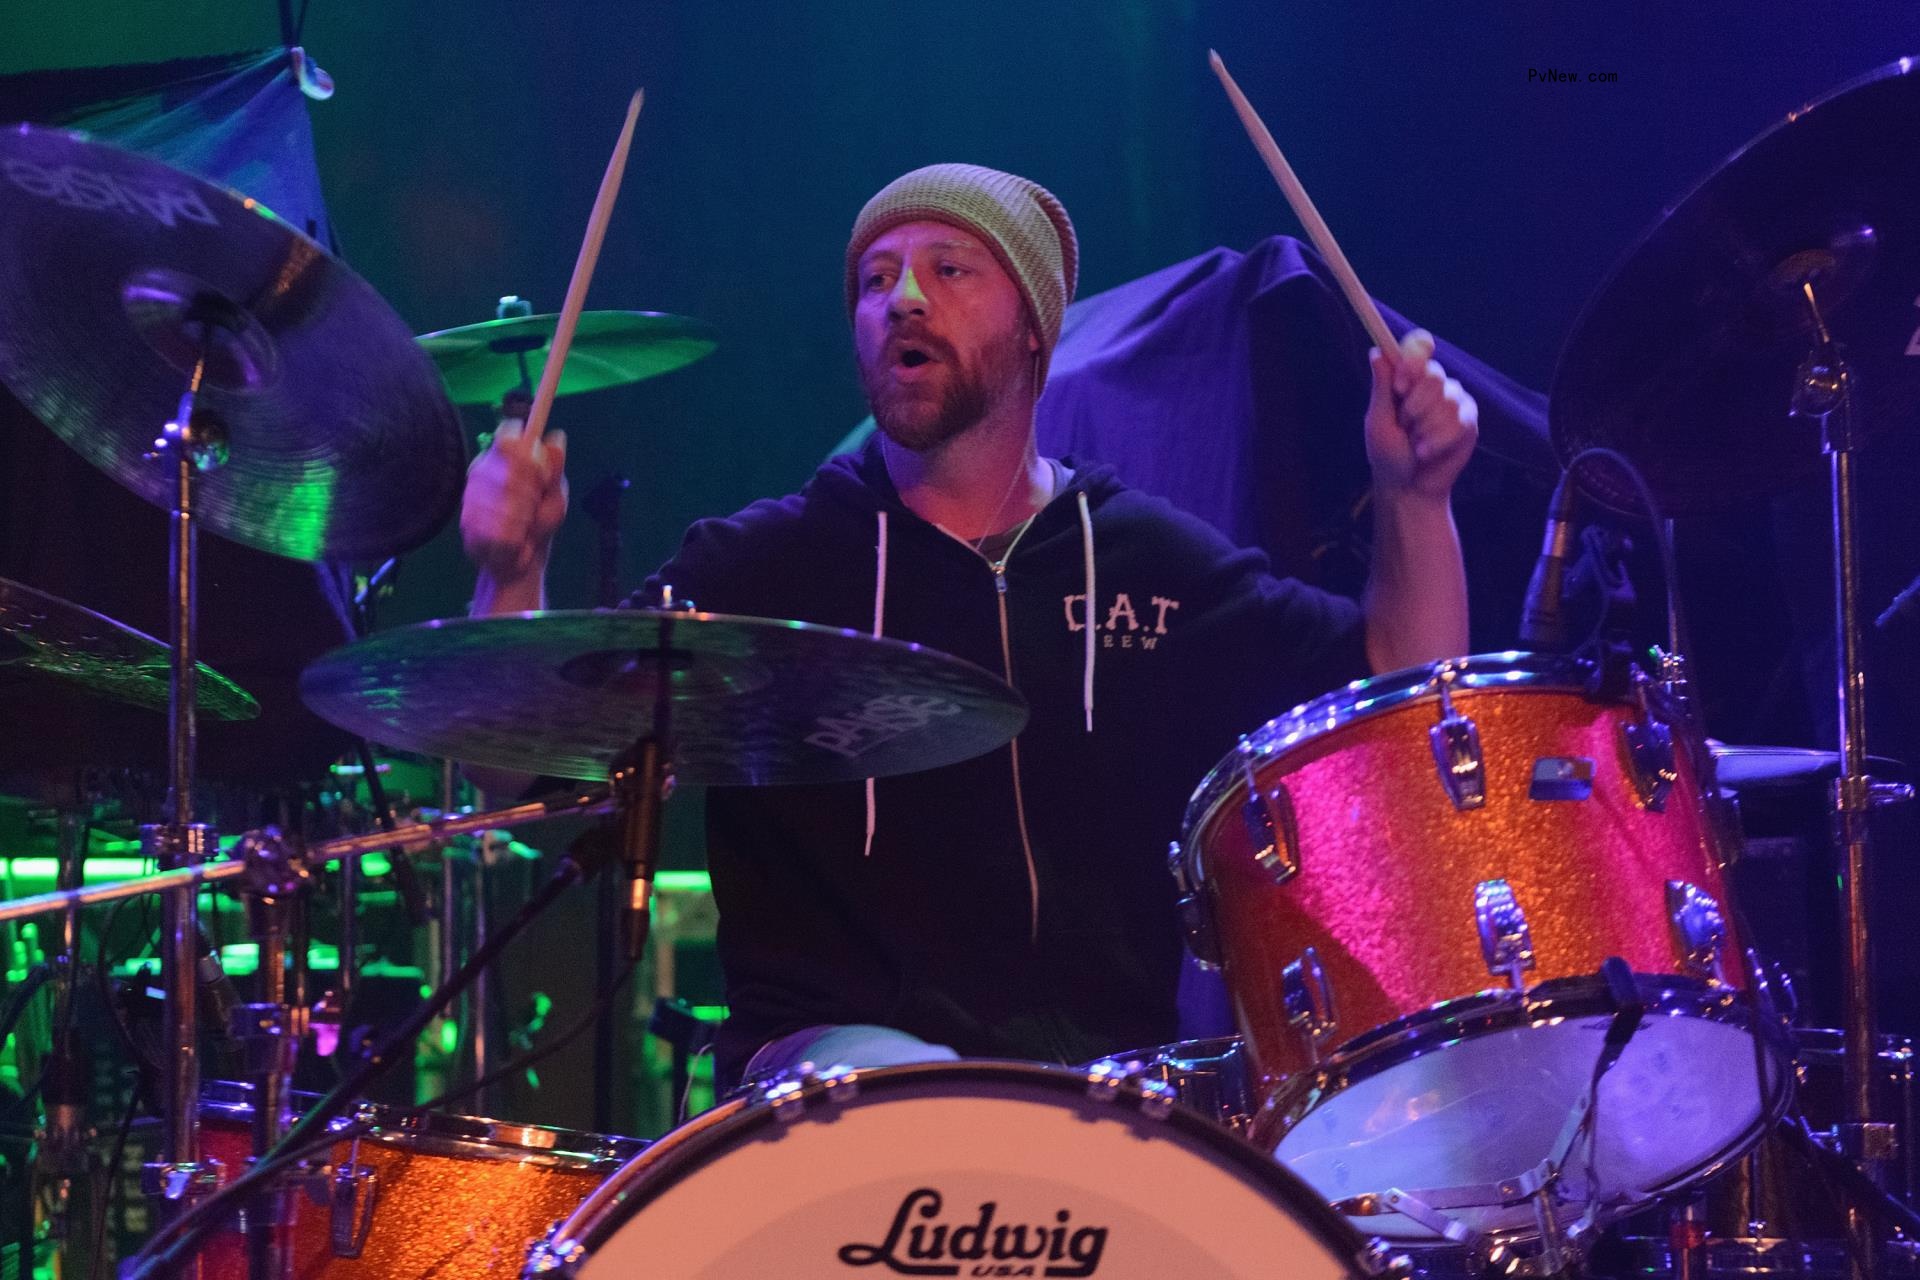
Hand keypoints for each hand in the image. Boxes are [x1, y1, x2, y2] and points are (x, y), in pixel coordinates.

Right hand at [460, 418, 567, 585]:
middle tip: (534, 506)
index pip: (508, 438)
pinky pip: (498, 528)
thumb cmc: (539, 520)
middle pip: (510, 472)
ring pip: (505, 504)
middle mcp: (481, 470)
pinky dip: (515, 538)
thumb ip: (555, 469)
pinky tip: (515, 539)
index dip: (528, 455)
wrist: (521, 559)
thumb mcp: (555, 494)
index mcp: (501, 457)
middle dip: (531, 494)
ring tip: (525, 526)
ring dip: (524, 520)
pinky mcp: (467, 522)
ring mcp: (470, 496)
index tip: (542, 473)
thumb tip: (557, 437)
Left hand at [1364, 328, 1477, 502]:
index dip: (1413, 361)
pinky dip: (1439, 441)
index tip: (1401, 385)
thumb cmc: (1388, 454)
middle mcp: (1434, 384)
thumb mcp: (1378, 421)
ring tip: (1415, 444)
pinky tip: (1426, 452)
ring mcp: (1455, 400)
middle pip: (1434, 374)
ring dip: (1426, 429)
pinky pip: (1460, 422)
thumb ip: (1382, 387)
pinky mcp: (1469, 421)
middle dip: (1414, 406)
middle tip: (1405, 425)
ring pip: (1448, 401)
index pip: (1419, 347)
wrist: (1408, 486)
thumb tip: (1376, 351)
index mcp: (1409, 377)